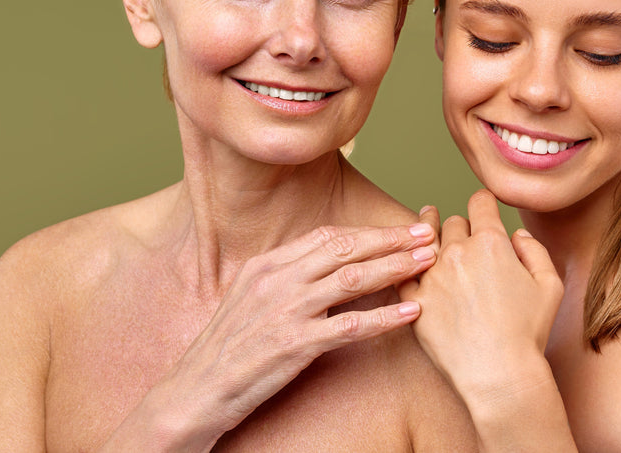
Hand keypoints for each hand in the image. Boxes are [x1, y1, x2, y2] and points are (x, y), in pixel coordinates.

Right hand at [109, 222, 436, 450]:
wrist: (193, 393)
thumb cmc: (225, 352)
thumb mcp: (248, 300)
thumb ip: (285, 280)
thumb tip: (327, 268)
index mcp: (266, 265)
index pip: (327, 236)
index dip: (368, 231)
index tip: (399, 228)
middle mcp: (276, 280)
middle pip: (345, 248)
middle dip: (390, 240)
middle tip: (427, 233)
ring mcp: (285, 311)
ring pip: (352, 279)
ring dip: (396, 268)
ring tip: (427, 262)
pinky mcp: (294, 345)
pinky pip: (350, 326)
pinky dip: (385, 317)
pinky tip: (411, 312)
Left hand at [399, 190, 562, 405]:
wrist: (499, 374)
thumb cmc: (529, 333)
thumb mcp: (550, 286)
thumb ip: (534, 251)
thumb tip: (516, 235)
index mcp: (491, 243)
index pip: (480, 203)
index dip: (483, 202)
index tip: (482, 205)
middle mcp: (458, 252)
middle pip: (452, 223)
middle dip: (460, 226)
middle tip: (463, 234)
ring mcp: (432, 276)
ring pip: (424, 242)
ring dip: (426, 230)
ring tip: (425, 219)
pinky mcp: (415, 301)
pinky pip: (403, 272)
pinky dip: (405, 262)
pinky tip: (405, 259)